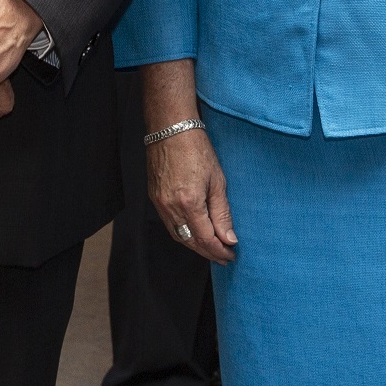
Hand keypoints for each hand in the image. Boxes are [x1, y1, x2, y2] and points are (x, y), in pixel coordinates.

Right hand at [150, 128, 236, 263]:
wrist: (171, 128)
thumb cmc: (196, 148)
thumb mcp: (217, 181)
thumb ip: (222, 213)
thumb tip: (229, 238)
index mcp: (189, 203)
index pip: (205, 238)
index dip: (219, 251)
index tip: (231, 255)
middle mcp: (171, 207)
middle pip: (190, 241)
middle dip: (208, 252)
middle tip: (224, 257)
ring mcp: (160, 203)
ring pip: (178, 236)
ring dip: (195, 245)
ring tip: (212, 248)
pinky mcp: (154, 198)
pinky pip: (169, 225)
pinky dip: (183, 234)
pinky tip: (194, 233)